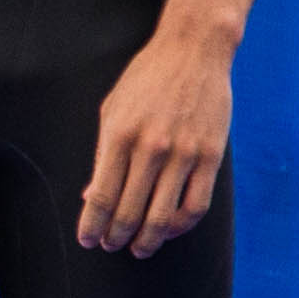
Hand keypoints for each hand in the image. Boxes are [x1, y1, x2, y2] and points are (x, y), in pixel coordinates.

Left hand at [82, 0, 250, 253]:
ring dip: (147, 240)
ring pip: (163, 217)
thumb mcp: (112, 110)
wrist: (194, 49)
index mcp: (119, 135)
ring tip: (139, 248)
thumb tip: (91, 197)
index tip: (87, 240)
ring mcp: (184, 153)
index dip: (91, 225)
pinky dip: (180, 226)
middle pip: (129, 212)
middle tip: (110, 246)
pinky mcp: (211, 155)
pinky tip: (169, 229)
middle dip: (115, 237)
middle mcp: (151, 147)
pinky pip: (196, 205)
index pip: (101, 196)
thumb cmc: (146, 79)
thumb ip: (103, 155)